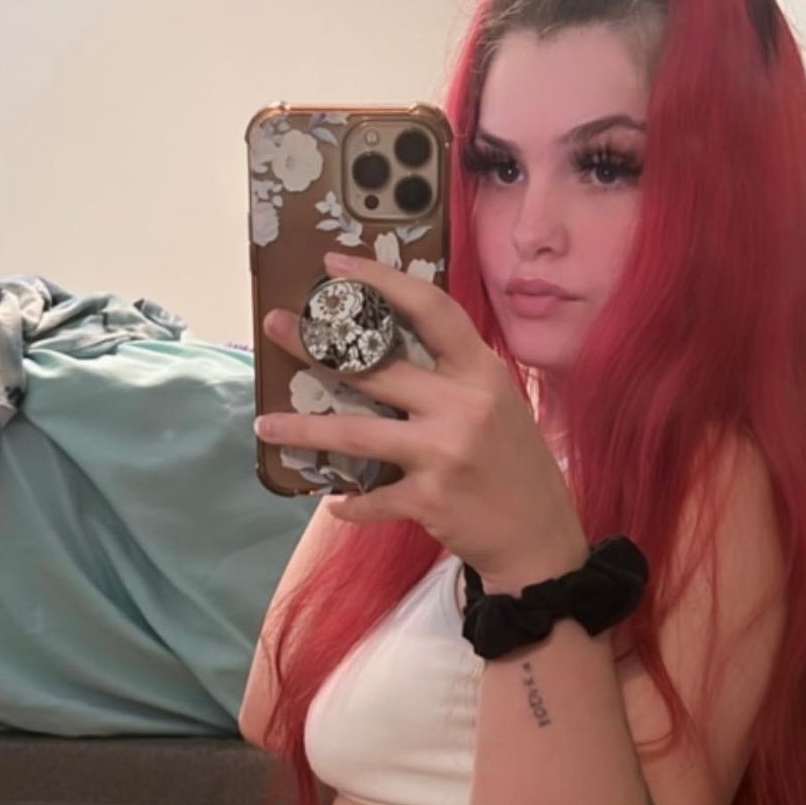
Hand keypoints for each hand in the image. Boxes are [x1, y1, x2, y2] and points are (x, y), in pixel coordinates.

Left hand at [254, 252, 588, 589]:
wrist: (539, 538)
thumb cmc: (515, 466)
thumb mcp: (500, 404)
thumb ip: (454, 377)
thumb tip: (389, 351)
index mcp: (482, 372)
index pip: (430, 309)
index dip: (381, 281)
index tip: (336, 266)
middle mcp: (464, 405)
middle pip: (376, 366)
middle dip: (317, 345)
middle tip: (276, 327)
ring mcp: (444, 452)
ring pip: (356, 434)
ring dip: (304, 431)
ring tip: (266, 424)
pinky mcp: (429, 499)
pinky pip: (372, 497)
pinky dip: (349, 503)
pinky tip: (334, 501)